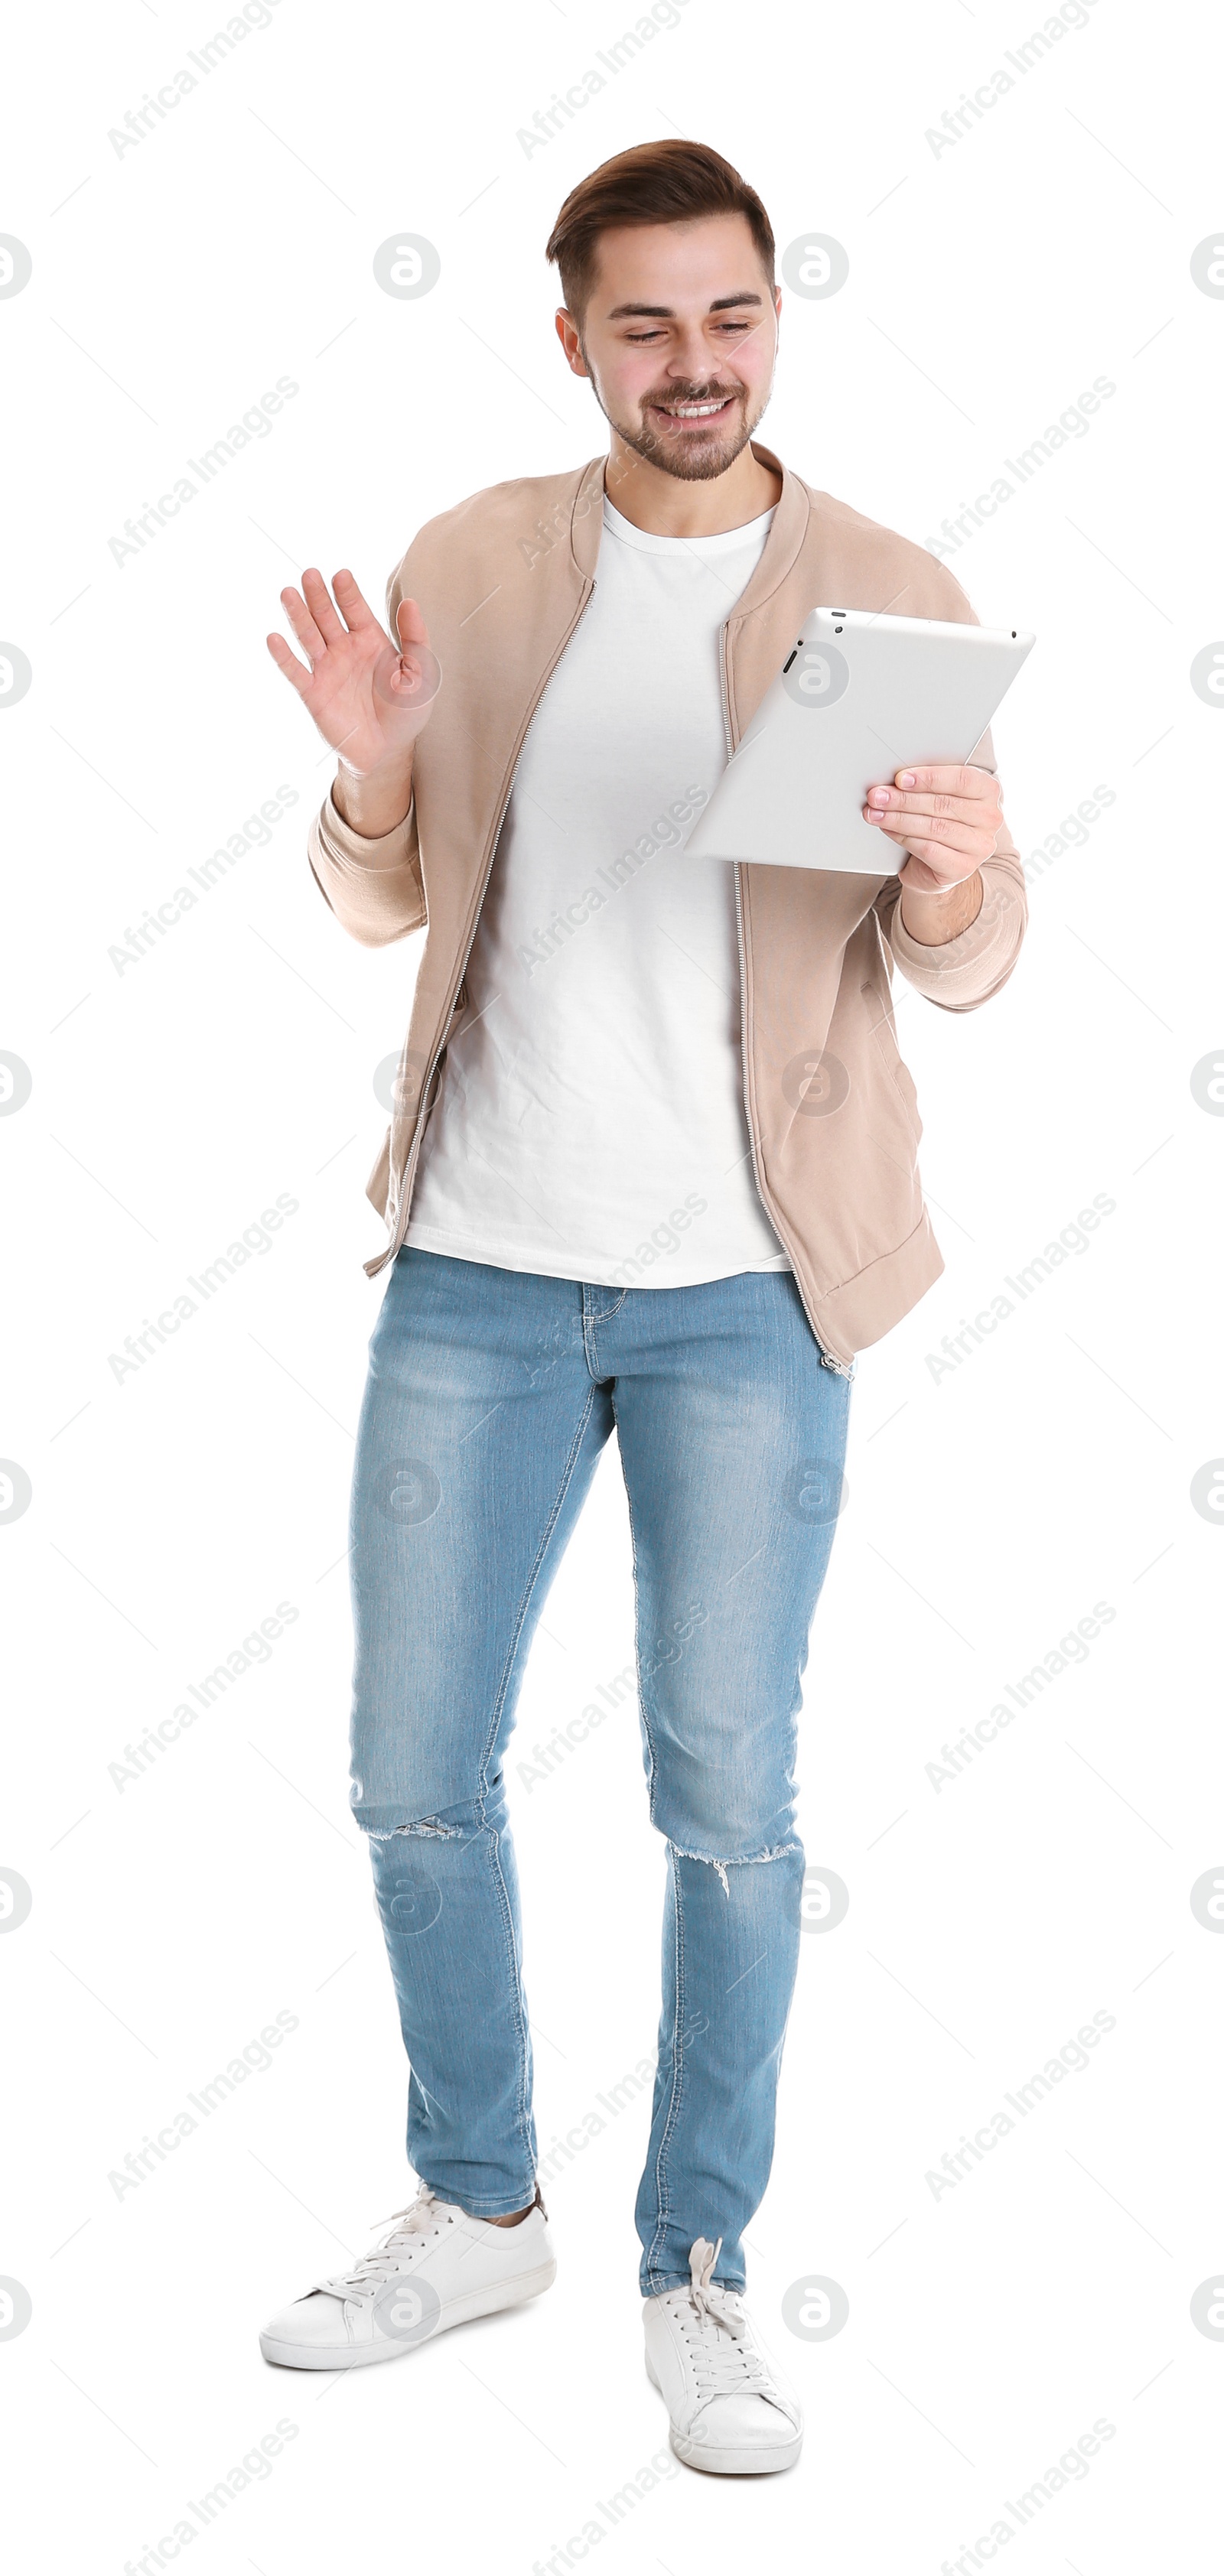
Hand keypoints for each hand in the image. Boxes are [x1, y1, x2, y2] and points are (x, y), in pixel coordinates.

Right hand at [266, 569, 439, 779]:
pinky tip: (274, 638)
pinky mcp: (313, 693)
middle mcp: (344, 649)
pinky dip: (283, 656)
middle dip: (318, 596)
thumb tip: (411, 602)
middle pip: (326, 615)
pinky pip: (295, 672)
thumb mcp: (421, 674)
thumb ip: (416, 639)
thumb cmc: (405, 711)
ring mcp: (326, 669)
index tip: (341, 575)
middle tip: (310, 574)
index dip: (347, 592)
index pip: (355, 608)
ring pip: (308, 636)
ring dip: (297, 615)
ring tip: (287, 593)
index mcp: (369, 639)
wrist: (387, 750)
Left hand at [861, 762, 1002, 893]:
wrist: (936, 865)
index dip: (929, 777)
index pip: (962, 779)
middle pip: (943, 804)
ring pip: (934, 827)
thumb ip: (926, 785)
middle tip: (877, 796)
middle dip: (904, 799)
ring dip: (898, 818)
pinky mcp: (963, 868)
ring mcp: (980, 845)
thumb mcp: (937, 797)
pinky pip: (928, 849)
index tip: (899, 778)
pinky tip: (887, 830)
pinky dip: (903, 838)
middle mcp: (990, 818)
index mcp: (988, 790)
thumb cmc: (937, 823)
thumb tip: (894, 778)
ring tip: (874, 813)